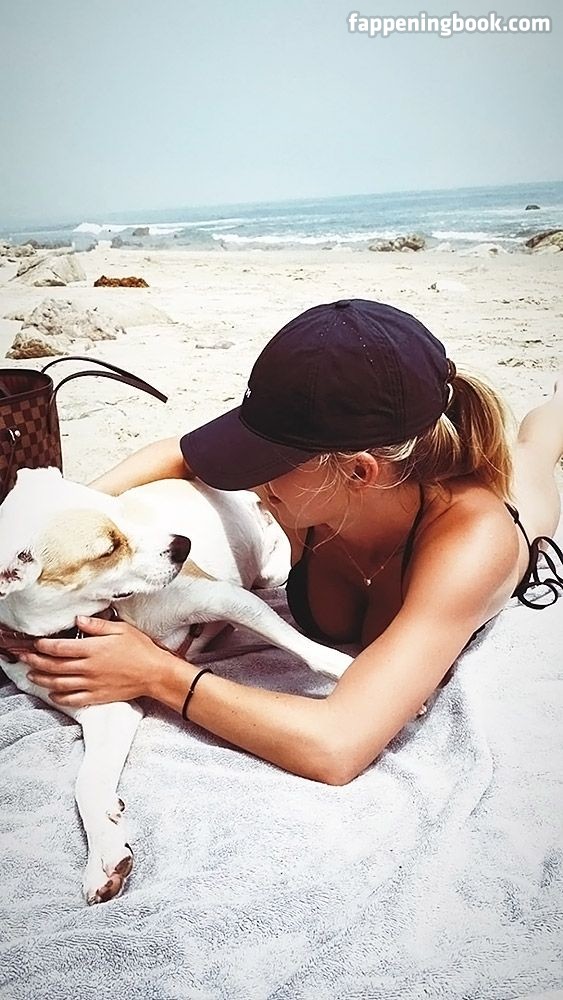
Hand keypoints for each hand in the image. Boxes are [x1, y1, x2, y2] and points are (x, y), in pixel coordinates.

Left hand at [19, 616, 171, 707]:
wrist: (154, 674)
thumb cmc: (140, 649)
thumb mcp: (121, 629)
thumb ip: (97, 625)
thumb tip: (78, 619)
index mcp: (93, 649)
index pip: (60, 648)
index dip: (43, 646)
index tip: (35, 643)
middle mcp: (89, 668)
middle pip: (54, 666)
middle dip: (35, 661)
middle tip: (24, 658)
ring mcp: (91, 684)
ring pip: (59, 683)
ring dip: (42, 679)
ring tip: (32, 674)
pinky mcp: (96, 696)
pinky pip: (72, 699)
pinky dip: (59, 697)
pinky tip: (52, 693)